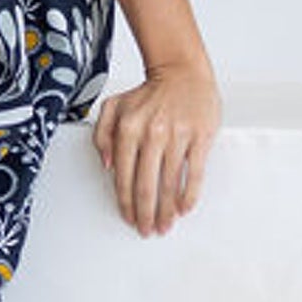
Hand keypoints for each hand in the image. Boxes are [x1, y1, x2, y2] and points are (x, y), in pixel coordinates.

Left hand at [93, 65, 220, 236]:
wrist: (182, 72)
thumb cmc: (148, 94)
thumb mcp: (114, 107)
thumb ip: (102, 135)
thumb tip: (107, 166)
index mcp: (128, 128)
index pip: (124, 175)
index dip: (125, 201)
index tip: (128, 217)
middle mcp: (151, 133)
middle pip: (146, 185)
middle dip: (145, 213)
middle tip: (147, 229)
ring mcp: (177, 135)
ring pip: (170, 183)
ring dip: (167, 210)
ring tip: (165, 225)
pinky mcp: (200, 137)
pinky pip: (194, 173)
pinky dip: (189, 195)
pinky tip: (184, 208)